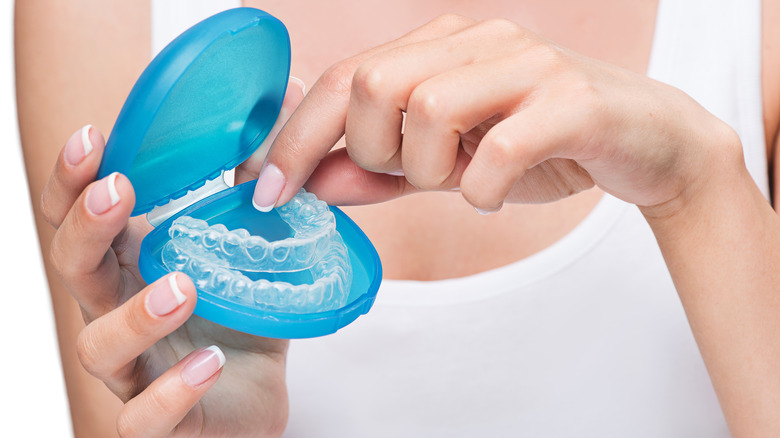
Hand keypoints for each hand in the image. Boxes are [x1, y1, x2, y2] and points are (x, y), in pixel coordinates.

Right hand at [41, 79, 303, 437]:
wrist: (254, 397)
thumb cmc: (238, 318)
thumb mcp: (250, 248)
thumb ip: (254, 187)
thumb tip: (279, 106)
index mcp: (131, 266)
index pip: (80, 219)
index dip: (72, 180)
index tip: (92, 136)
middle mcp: (119, 313)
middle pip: (74, 271)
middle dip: (85, 228)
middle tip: (117, 191)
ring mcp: (136, 370)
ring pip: (98, 346)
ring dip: (134, 313)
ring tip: (181, 284)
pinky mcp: (163, 422)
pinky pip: (145, 418)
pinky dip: (172, 391)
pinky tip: (210, 363)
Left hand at [253, 15, 739, 216]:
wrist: (649, 144)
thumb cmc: (541, 147)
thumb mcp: (446, 165)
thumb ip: (380, 170)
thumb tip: (313, 182)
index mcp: (440, 48)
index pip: (345, 77)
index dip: (295, 136)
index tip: (267, 190)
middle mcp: (476, 40)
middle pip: (374, 83)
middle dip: (375, 151)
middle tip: (416, 175)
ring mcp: (525, 62)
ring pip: (427, 109)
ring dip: (432, 171)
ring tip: (466, 180)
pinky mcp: (569, 99)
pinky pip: (496, 147)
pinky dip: (484, 185)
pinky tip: (499, 189)